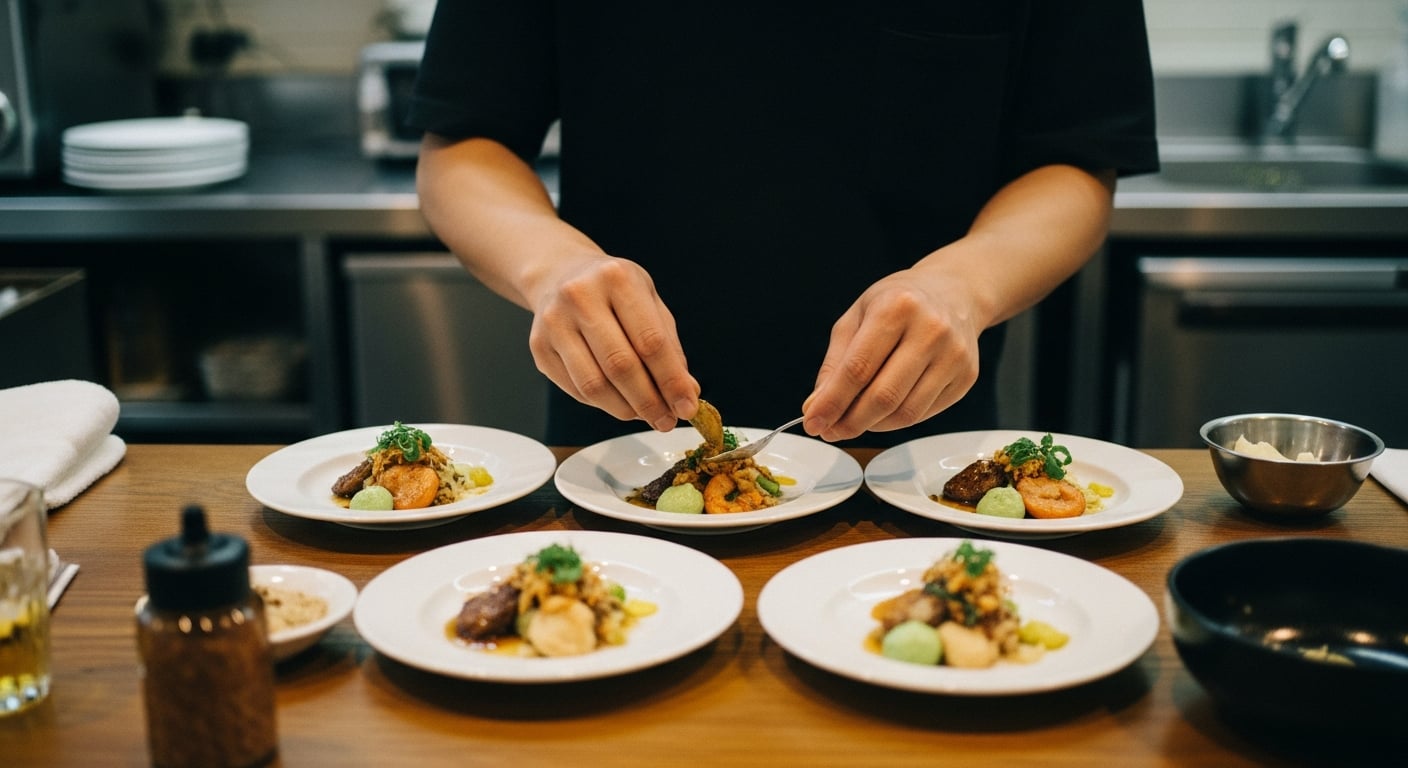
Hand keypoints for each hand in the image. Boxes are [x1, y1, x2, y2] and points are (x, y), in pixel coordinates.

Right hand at [528, 256, 700, 431]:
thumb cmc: (612, 291)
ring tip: (646, 415)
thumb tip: (686, 392)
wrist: (559, 274)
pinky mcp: (539, 347)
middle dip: (649, 402)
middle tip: (667, 421)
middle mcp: (580, 296)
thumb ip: (669, 346)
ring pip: (594, 385)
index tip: (686, 407)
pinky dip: (603, 404)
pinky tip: (620, 401)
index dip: (671, 381)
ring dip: (625, 409)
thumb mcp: (649, 302)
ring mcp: (554, 322)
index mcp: (617, 278)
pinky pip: (576, 390)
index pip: (650, 341)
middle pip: (620, 366)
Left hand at [802, 268, 980, 440]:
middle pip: (884, 396)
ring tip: (853, 422)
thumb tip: (816, 407)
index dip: (832, 402)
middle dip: (850, 422)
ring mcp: (954, 355)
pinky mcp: (966, 376)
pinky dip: (896, 421)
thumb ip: (834, 363)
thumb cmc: (897, 304)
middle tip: (830, 430)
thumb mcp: (857, 317)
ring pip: (906, 412)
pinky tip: (882, 413)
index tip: (813, 423)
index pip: (858, 368)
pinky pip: (924, 413)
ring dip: (872, 426)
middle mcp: (931, 330)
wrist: (953, 294)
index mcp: (897, 307)